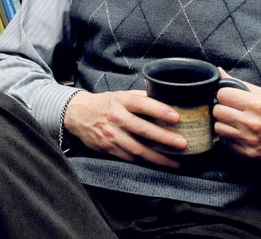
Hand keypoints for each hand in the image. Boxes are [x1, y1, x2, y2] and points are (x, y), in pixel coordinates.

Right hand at [63, 90, 185, 168]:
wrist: (77, 114)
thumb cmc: (105, 104)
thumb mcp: (120, 95)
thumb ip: (140, 98)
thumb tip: (166, 101)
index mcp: (120, 100)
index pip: (142, 104)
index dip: (160, 110)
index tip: (176, 117)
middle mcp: (116, 117)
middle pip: (142, 130)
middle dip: (164, 138)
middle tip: (182, 144)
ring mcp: (111, 135)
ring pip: (138, 149)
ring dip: (158, 157)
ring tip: (176, 163)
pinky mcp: (108, 148)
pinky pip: (129, 158)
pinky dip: (145, 162)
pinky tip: (158, 164)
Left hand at [212, 70, 260, 160]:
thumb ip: (241, 84)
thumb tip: (219, 73)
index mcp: (257, 104)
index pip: (222, 94)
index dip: (225, 94)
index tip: (230, 97)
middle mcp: (251, 123)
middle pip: (218, 111)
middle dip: (223, 108)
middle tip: (233, 109)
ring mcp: (250, 140)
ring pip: (219, 128)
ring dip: (225, 124)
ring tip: (236, 122)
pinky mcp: (250, 154)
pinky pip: (227, 144)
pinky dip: (230, 138)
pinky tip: (241, 134)